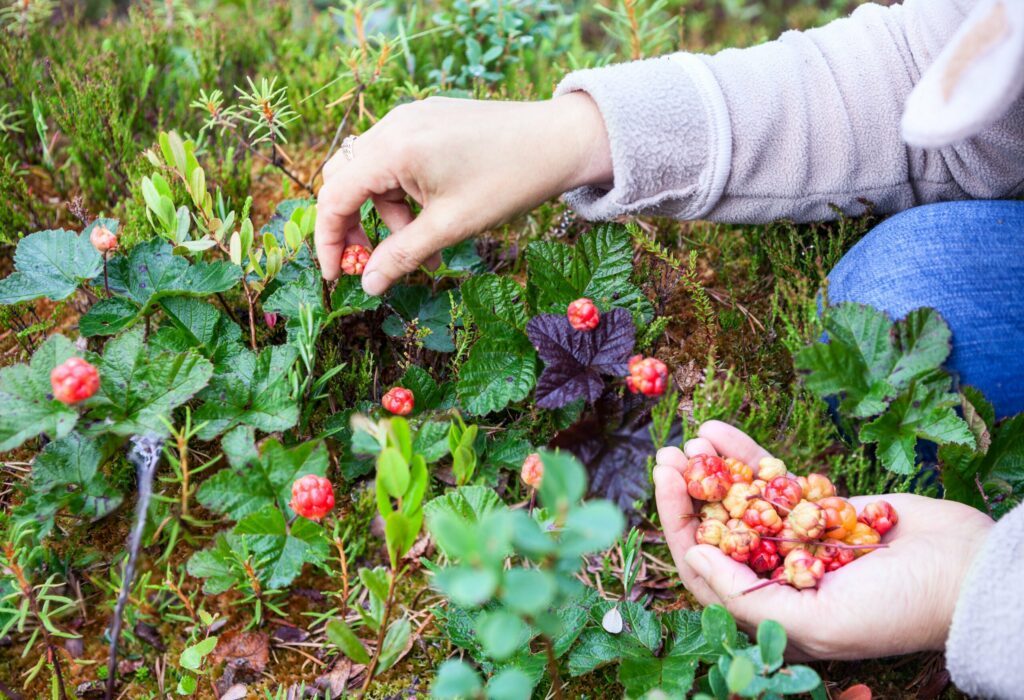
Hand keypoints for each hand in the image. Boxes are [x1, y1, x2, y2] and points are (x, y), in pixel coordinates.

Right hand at [314, 94, 611, 293]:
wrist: (560, 140)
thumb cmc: (509, 181)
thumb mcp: (451, 227)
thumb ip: (403, 255)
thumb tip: (368, 285)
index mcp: (394, 148)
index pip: (334, 195)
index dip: (329, 239)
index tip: (337, 275)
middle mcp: (394, 125)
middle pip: (345, 179)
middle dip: (354, 225)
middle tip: (375, 262)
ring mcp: (411, 118)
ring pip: (374, 173)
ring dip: (389, 215)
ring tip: (429, 250)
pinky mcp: (429, 119)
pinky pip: (398, 158)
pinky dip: (406, 193)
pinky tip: (435, 218)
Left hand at [652, 420, 993, 659]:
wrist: (970, 571)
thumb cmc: (898, 608)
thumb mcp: (819, 622)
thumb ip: (750, 597)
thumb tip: (696, 558)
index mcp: (769, 611)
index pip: (706, 570)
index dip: (679, 525)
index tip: (664, 483)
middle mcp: (776, 574)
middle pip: (716, 530)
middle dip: (688, 493)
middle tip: (666, 456)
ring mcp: (797, 537)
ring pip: (740, 500)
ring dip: (711, 470)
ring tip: (689, 440)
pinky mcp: (818, 506)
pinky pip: (771, 479)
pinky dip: (744, 455)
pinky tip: (716, 430)